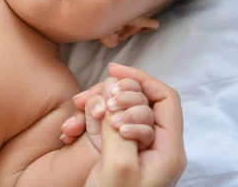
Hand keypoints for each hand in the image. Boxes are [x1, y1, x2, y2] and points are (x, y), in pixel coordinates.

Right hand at [63, 64, 186, 186]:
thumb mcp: (118, 166)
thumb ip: (119, 125)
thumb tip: (115, 89)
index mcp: (167, 149)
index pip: (165, 99)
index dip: (141, 79)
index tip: (113, 71)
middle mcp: (154, 146)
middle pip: (140, 102)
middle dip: (112, 96)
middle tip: (91, 104)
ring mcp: (135, 150)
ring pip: (119, 112)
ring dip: (95, 108)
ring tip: (76, 115)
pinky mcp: (117, 155)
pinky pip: (105, 127)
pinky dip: (87, 124)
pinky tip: (70, 132)